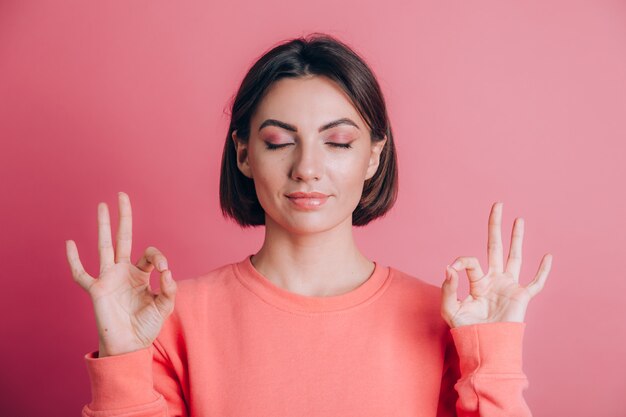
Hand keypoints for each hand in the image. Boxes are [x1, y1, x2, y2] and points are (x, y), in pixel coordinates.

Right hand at [65, 192, 176, 356]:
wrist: (130, 346)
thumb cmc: (146, 326)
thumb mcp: (165, 307)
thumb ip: (170, 290)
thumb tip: (167, 272)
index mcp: (141, 274)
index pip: (149, 254)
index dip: (158, 257)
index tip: (163, 269)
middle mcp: (124, 272)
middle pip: (123, 238)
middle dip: (124, 217)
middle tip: (122, 195)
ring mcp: (109, 278)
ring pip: (104, 247)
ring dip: (103, 226)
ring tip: (102, 205)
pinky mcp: (96, 290)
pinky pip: (81, 274)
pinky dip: (74, 260)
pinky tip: (70, 244)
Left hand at [441, 202, 551, 327]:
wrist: (485, 346)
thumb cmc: (466, 330)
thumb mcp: (450, 309)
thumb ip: (448, 288)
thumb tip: (449, 268)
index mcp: (477, 281)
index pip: (470, 261)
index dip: (461, 261)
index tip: (453, 269)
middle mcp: (494, 279)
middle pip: (495, 247)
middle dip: (496, 226)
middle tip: (497, 205)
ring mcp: (509, 286)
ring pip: (515, 257)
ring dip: (517, 238)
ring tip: (518, 219)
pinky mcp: (521, 296)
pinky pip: (535, 282)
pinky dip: (542, 270)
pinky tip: (548, 256)